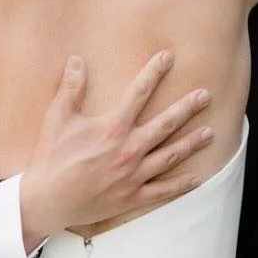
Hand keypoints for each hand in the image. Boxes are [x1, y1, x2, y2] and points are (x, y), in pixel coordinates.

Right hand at [19, 52, 213, 250]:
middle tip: (205, 96)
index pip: (139, 92)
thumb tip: (77, 60)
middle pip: (166, 123)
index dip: (154, 72)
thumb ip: (70, 88)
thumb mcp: (57, 118)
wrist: (47, 201)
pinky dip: (182, 184)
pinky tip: (197, 178)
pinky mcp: (132, 197)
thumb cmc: (51, 157)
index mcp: (113, 127)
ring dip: (192, 143)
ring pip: (171, 155)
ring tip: (209, 133)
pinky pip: (163, 190)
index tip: (168, 56)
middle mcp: (129, 149)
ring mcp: (134, 175)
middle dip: (187, 107)